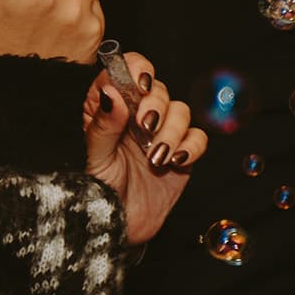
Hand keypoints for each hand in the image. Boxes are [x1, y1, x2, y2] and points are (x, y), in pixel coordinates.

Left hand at [82, 50, 204, 246]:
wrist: (120, 225)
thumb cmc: (99, 191)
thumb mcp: (95, 156)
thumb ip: (103, 124)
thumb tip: (111, 92)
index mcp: (110, 107)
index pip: (126, 71)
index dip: (136, 69)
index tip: (140, 84)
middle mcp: (137, 115)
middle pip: (159, 89)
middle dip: (157, 106)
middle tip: (146, 128)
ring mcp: (163, 133)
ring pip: (181, 112)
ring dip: (172, 132)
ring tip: (156, 157)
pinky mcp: (184, 152)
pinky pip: (198, 138)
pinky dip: (191, 147)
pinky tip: (176, 161)